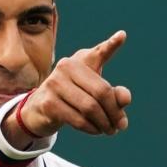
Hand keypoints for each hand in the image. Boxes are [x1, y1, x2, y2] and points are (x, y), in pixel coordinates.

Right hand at [4, 30, 131, 145]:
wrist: (40, 108)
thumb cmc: (73, 96)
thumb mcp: (93, 91)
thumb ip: (113, 93)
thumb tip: (126, 99)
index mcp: (79, 60)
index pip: (98, 53)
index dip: (111, 45)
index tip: (122, 36)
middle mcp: (66, 67)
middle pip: (101, 91)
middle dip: (114, 111)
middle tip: (121, 125)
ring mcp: (54, 84)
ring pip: (90, 108)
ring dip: (104, 123)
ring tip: (110, 130)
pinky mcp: (48, 103)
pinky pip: (78, 119)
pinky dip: (91, 128)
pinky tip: (96, 130)